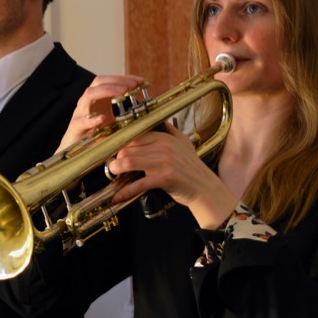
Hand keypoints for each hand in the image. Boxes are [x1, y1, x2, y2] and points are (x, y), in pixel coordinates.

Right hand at [56, 74, 145, 150]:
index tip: (141, 80)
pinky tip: (103, 118)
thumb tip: (145, 110)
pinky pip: (81, 121)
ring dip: (107, 91)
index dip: (125, 78)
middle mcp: (87, 103)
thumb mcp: (113, 123)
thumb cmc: (94, 136)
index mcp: (96, 99)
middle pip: (98, 82)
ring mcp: (80, 114)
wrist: (74, 153)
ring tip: (123, 93)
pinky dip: (92, 119)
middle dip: (117, 81)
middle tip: (133, 85)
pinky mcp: (75, 128)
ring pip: (89, 95)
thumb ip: (124, 115)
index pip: (109, 81)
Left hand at [108, 124, 238, 228]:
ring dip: (115, 170)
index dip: (120, 146)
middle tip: (112, 167)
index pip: (133, 137)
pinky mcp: (164, 178)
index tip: (112, 152)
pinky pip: (138, 183)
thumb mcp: (184, 143)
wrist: (205, 188)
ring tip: (113, 174)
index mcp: (164, 137)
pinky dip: (125, 191)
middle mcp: (163, 147)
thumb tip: (162, 121)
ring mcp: (164, 162)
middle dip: (115, 159)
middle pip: (127, 149)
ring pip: (128, 162)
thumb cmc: (192, 168)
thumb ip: (171, 130)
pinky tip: (118, 196)